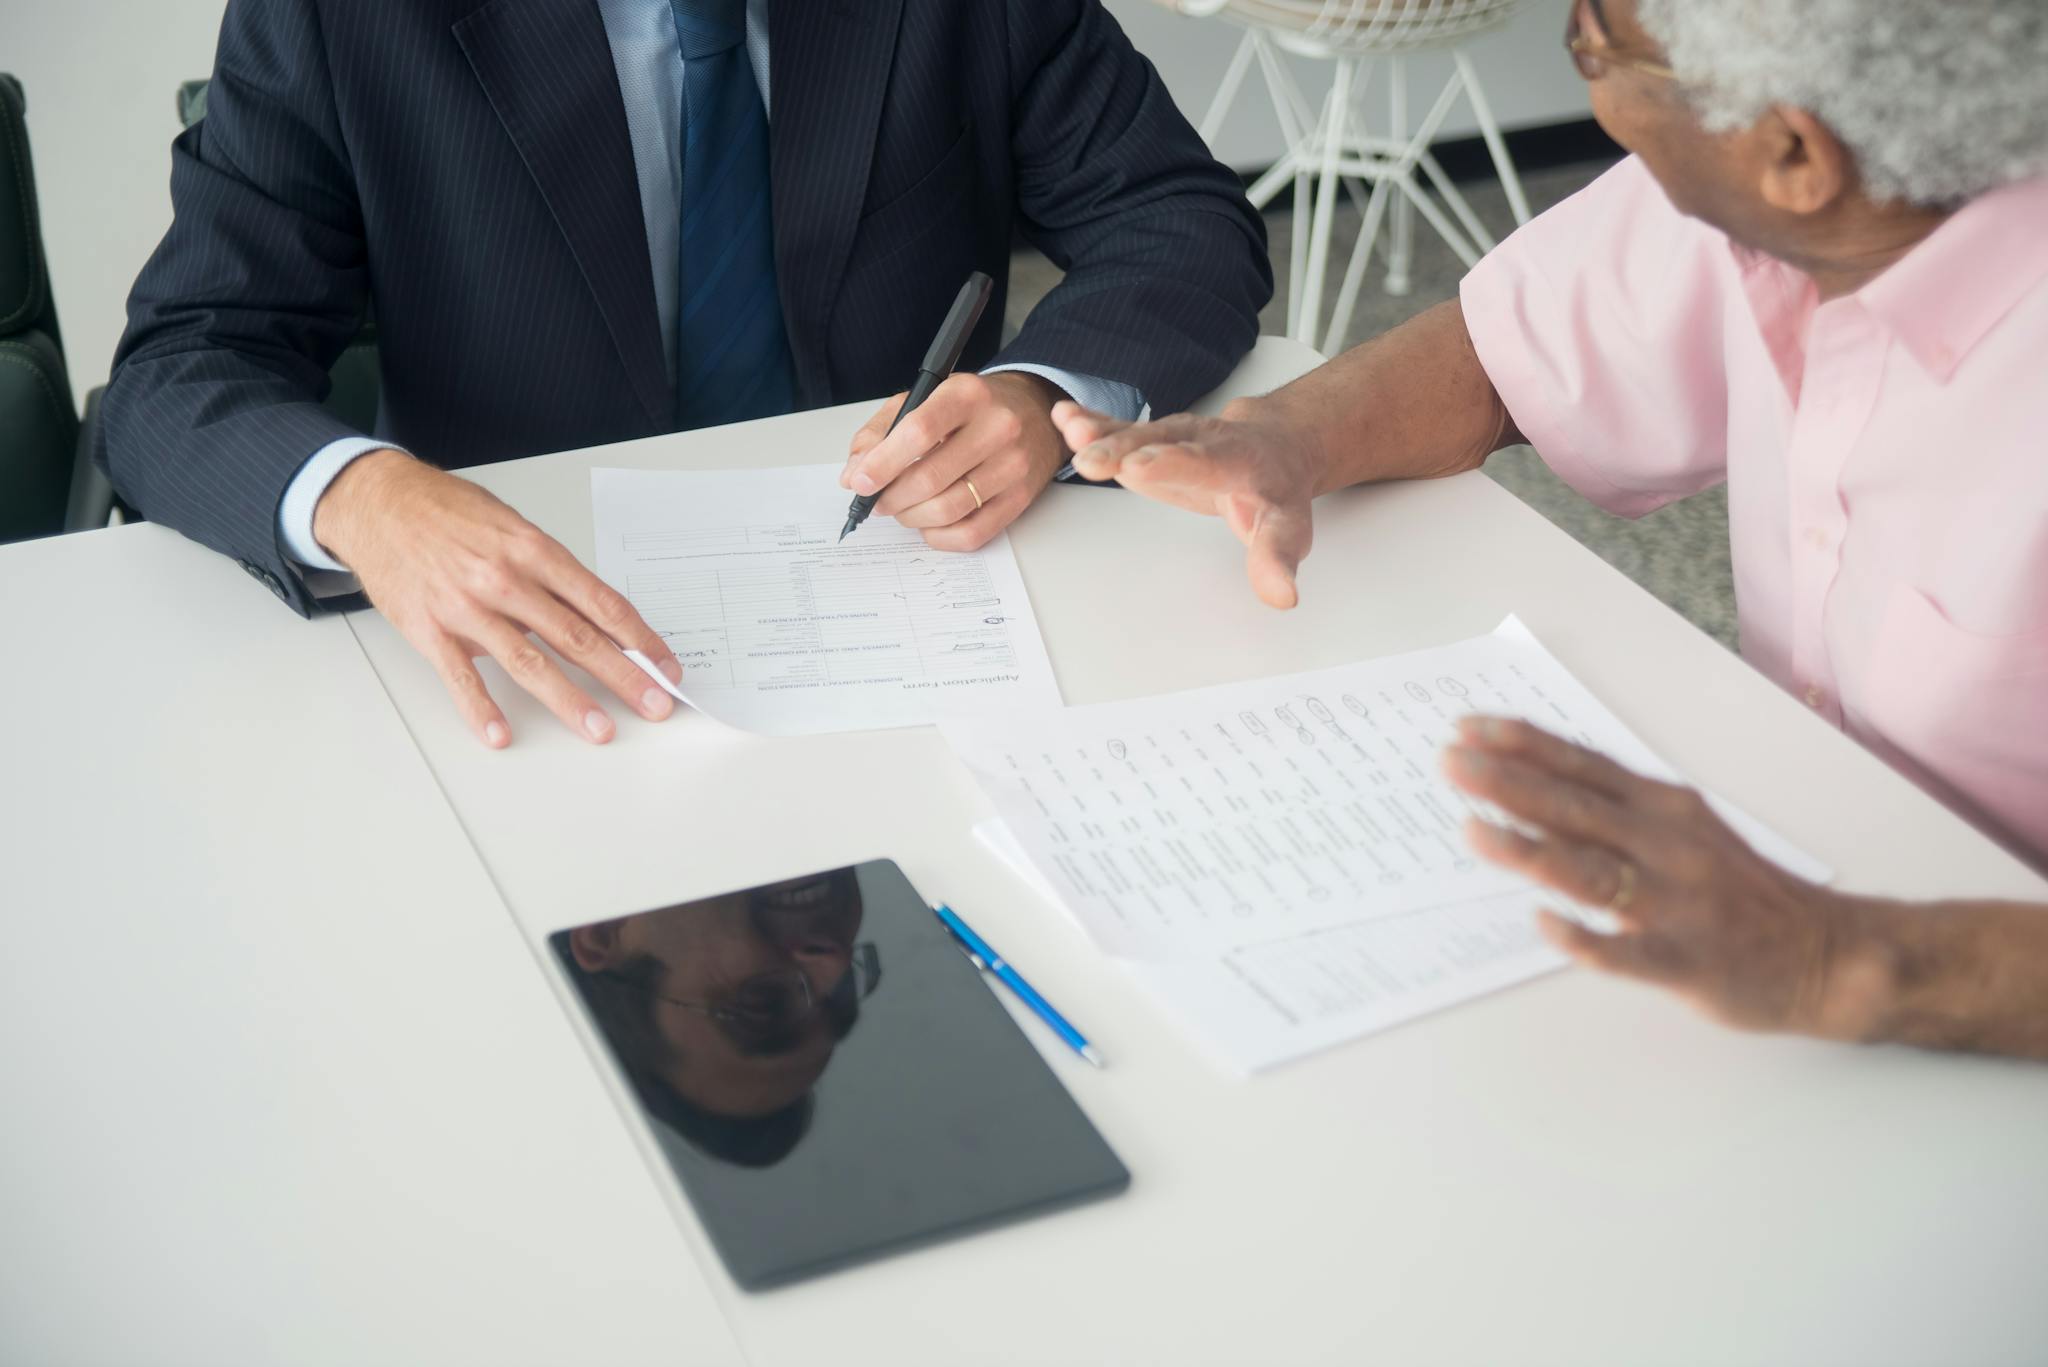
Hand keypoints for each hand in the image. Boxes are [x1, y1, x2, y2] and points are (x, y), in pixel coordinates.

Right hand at [314, 450, 682, 748]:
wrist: (378, 502)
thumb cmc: (449, 513)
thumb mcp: (512, 527)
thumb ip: (549, 574)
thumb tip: (590, 620)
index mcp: (535, 551)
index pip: (602, 603)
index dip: (640, 638)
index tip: (666, 665)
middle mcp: (506, 579)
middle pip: (577, 636)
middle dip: (623, 675)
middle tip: (655, 704)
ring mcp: (467, 608)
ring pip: (528, 661)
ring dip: (569, 701)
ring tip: (599, 729)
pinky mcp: (430, 630)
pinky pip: (461, 677)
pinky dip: (481, 709)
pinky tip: (502, 734)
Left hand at [840, 372, 1068, 550]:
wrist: (1033, 411)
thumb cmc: (971, 408)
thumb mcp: (924, 399)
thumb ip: (882, 432)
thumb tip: (854, 474)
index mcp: (967, 394)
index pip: (919, 432)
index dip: (883, 463)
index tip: (861, 482)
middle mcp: (997, 427)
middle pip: (930, 478)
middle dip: (893, 498)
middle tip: (879, 501)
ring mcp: (1013, 465)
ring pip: (949, 510)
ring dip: (913, 518)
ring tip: (904, 509)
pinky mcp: (1021, 498)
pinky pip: (972, 533)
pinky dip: (940, 537)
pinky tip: (930, 524)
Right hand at [1051, 397, 1323, 609]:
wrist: (1274, 447)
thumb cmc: (1275, 490)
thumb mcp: (1287, 528)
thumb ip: (1276, 559)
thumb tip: (1282, 595)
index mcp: (1236, 460)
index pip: (1204, 461)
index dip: (1173, 463)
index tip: (1139, 467)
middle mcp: (1201, 440)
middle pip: (1161, 444)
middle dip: (1125, 449)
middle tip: (1091, 461)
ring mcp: (1173, 437)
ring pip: (1136, 433)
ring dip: (1101, 434)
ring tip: (1068, 429)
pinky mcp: (1150, 441)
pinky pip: (1120, 431)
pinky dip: (1092, 424)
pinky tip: (1063, 417)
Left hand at [1442, 716, 1882, 1040]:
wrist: (1827, 954)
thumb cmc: (1740, 888)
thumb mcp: (1684, 827)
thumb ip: (1615, 811)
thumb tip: (1528, 792)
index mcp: (1664, 808)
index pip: (1582, 765)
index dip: (1523, 745)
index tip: (1467, 728)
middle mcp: (1667, 845)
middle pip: (1576, 808)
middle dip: (1507, 784)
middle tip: (1448, 765)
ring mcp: (1677, 904)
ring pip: (1592, 872)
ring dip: (1530, 849)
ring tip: (1474, 831)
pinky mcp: (1687, 962)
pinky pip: (1628, 952)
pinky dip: (1586, 938)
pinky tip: (1544, 924)